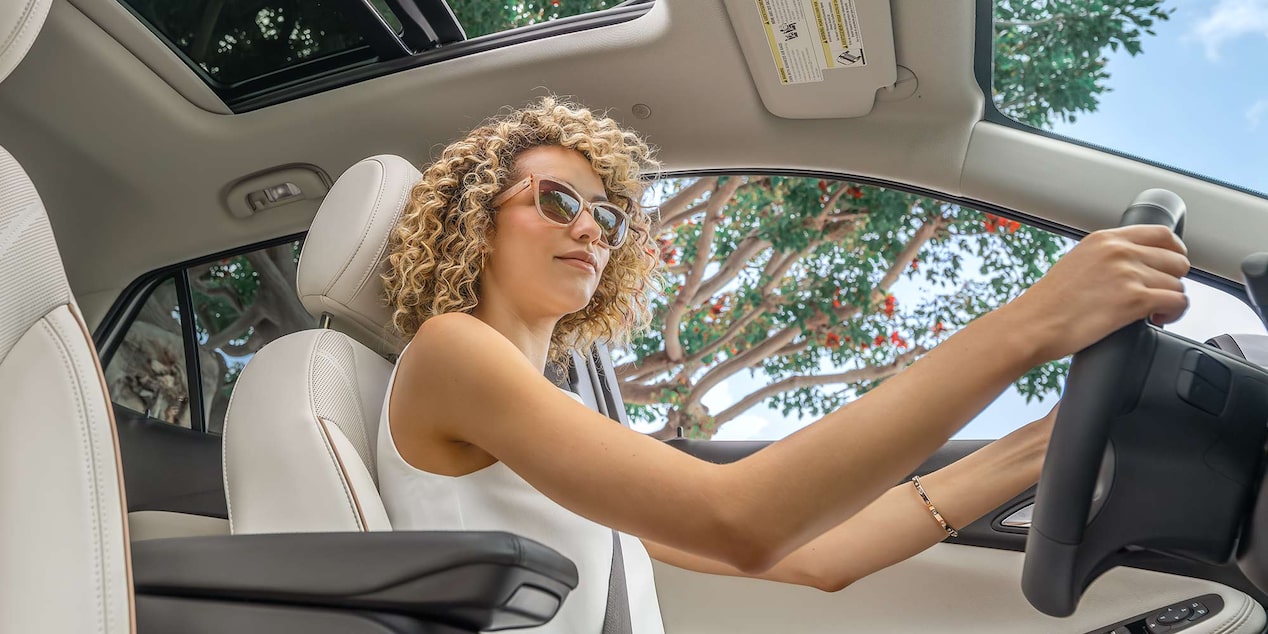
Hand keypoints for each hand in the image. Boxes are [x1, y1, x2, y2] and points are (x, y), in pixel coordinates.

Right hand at [1008, 225, 1189, 361]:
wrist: (1033, 324)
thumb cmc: (1047, 303)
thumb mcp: (1077, 263)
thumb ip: (1106, 258)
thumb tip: (1133, 266)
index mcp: (1104, 239)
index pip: (1161, 234)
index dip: (1173, 252)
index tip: (1170, 266)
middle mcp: (1119, 251)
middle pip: (1176, 259)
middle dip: (1172, 278)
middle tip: (1157, 293)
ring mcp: (1128, 274)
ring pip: (1177, 283)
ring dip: (1170, 299)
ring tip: (1153, 311)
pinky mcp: (1134, 299)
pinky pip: (1177, 301)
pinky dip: (1174, 313)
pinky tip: (1157, 318)